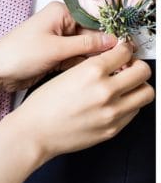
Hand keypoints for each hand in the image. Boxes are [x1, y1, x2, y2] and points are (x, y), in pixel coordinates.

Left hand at [0, 2, 117, 98]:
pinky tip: (94, 74)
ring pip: (88, 48)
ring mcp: (59, 39)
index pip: (94, 18)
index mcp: (60, 12)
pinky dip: (84, 66)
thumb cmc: (20, 54)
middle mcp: (61, 22)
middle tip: (123, 63)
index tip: (127, 47)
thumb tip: (115, 41)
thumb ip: (87, 44)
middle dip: (105, 49)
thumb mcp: (56, 49)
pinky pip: (78, 58)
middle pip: (93, 34)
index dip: (111, 33)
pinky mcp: (57, 55)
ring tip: (111, 70)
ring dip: (96, 59)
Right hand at [6, 39, 152, 163]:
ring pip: (147, 93)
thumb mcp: (65, 76)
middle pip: (143, 72)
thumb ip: (92, 68)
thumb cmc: (42, 105)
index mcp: (91, 72)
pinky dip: (130, 104)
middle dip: (138, 67)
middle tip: (129, 68)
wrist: (35, 132)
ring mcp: (113, 112)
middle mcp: (106, 90)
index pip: (124, 52)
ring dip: (139, 87)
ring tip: (127, 87)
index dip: (125, 49)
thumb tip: (113, 63)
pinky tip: (116, 103)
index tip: (123, 52)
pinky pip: (135, 112)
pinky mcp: (114, 128)